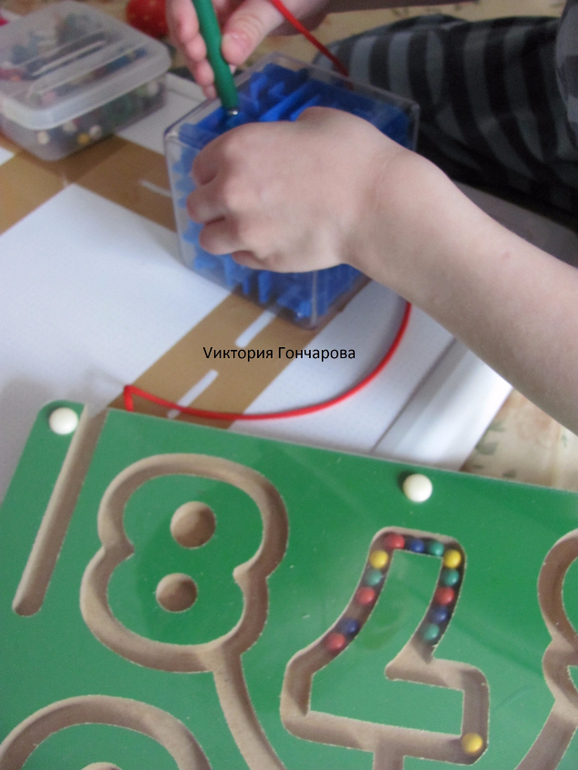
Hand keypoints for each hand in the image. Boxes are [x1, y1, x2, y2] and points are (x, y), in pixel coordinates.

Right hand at [166, 0, 329, 97]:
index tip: (190, 38)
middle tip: (204, 71)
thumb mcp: (277, 5)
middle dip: (191, 46)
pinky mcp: (230, 30)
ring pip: (199, 37)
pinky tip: (216, 89)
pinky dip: (216, 69)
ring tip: (211, 85)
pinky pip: (215, 50)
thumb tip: (228, 53)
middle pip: (187, 17)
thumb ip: (251, 24)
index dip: (182, 14)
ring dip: (201, 63)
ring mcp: (221, 11)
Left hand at [186, 107, 408, 272]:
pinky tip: (271, 242)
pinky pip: (241, 258)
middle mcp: (231, 191)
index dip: (213, 172)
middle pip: (197, 206)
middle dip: (213, 205)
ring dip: (223, 234)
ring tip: (247, 229)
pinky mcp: (265, 260)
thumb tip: (289, 138)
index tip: (226, 177)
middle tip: (236, 205)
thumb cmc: (353, 156)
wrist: (376, 205)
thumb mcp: (317, 120)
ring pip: (210, 240)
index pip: (200, 166)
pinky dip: (250, 252)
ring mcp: (245, 231)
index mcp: (237, 149)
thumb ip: (287, 130)